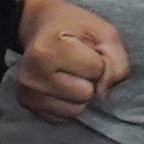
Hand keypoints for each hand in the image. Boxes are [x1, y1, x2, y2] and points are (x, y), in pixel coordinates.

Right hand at [13, 0, 135, 120]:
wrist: (41, 27)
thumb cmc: (74, 29)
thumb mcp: (104, 33)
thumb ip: (117, 61)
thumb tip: (103, 93)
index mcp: (48, 49)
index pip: (95, 69)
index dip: (99, 60)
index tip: (86, 50)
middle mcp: (32, 73)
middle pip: (85, 94)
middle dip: (90, 79)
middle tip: (78, 62)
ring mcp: (27, 92)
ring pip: (75, 110)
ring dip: (80, 94)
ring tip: (69, 73)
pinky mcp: (27, 105)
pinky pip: (63, 116)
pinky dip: (68, 103)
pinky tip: (61, 84)